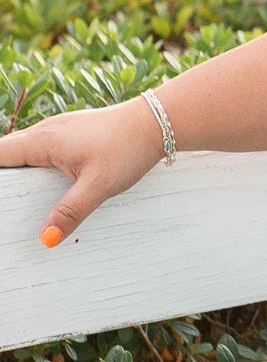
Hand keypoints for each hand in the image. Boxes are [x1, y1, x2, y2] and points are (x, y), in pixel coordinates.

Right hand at [0, 99, 166, 244]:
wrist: (156, 123)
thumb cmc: (128, 147)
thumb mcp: (99, 185)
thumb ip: (70, 212)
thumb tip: (47, 238)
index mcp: (43, 140)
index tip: (2, 199)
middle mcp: (45, 131)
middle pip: (8, 153)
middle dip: (5, 177)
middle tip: (11, 205)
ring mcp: (58, 130)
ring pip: (25, 150)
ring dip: (20, 170)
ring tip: (23, 199)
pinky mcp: (71, 134)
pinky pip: (42, 148)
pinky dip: (37, 164)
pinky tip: (47, 183)